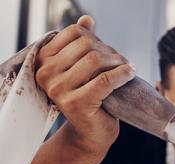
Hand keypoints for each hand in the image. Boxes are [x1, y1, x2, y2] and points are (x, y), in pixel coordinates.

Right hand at [36, 15, 134, 155]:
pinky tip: (131, 73)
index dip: (97, 39)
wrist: (92, 132)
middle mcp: (46, 74)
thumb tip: (87, 20)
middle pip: (87, 45)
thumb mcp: (84, 69)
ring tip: (127, 69)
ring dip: (118, 62)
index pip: (74, 33)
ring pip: (96, 60)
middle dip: (110, 52)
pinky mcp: (77, 103)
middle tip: (122, 62)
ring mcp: (59, 89)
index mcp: (44, 60)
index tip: (109, 52)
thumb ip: (82, 44)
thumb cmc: (91, 98)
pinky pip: (105, 80)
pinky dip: (122, 74)